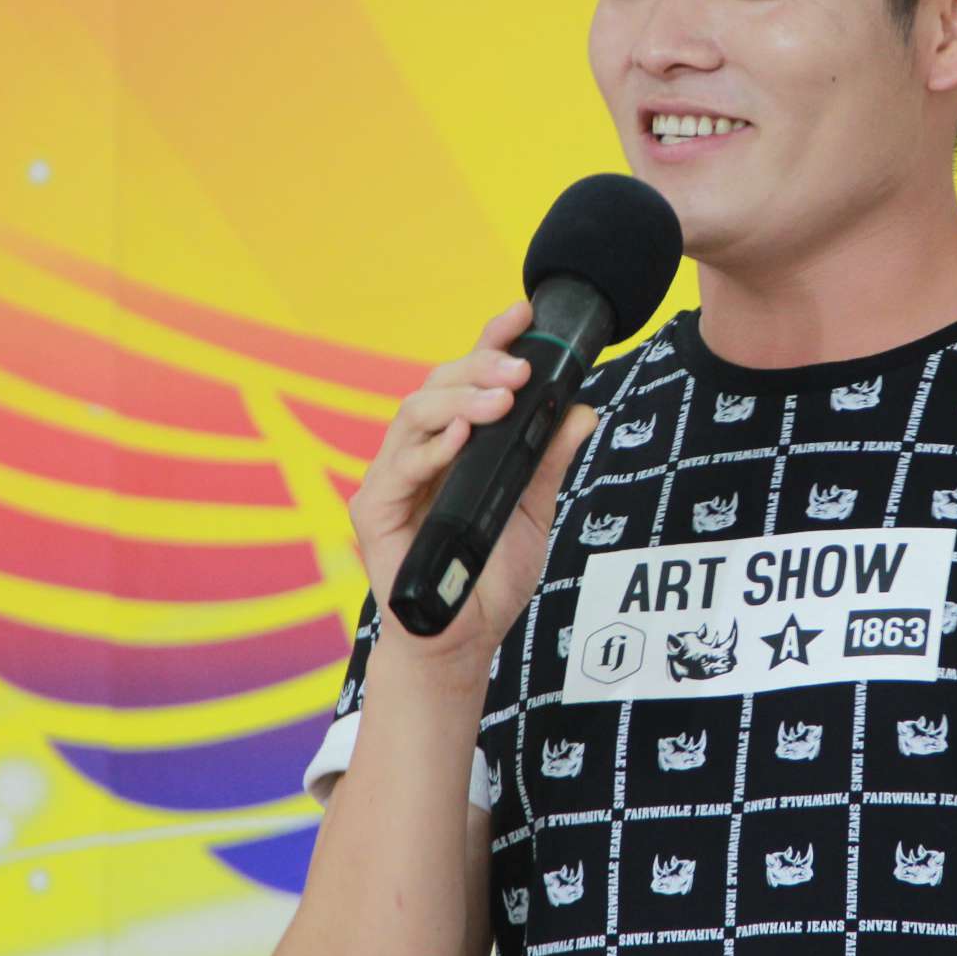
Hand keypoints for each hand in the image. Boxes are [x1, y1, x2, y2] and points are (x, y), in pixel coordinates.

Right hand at [345, 300, 599, 692]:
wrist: (464, 641)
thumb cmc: (489, 577)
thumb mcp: (534, 511)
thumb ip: (549, 461)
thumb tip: (581, 410)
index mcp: (456, 444)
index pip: (469, 380)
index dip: (491, 343)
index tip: (523, 315)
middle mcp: (421, 452)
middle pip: (438, 385)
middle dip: (479, 367)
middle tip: (520, 370)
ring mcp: (394, 478)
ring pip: (413, 413)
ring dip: (459, 400)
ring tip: (500, 399)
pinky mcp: (374, 511)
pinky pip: (396, 468)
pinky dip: (430, 448)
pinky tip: (460, 437)